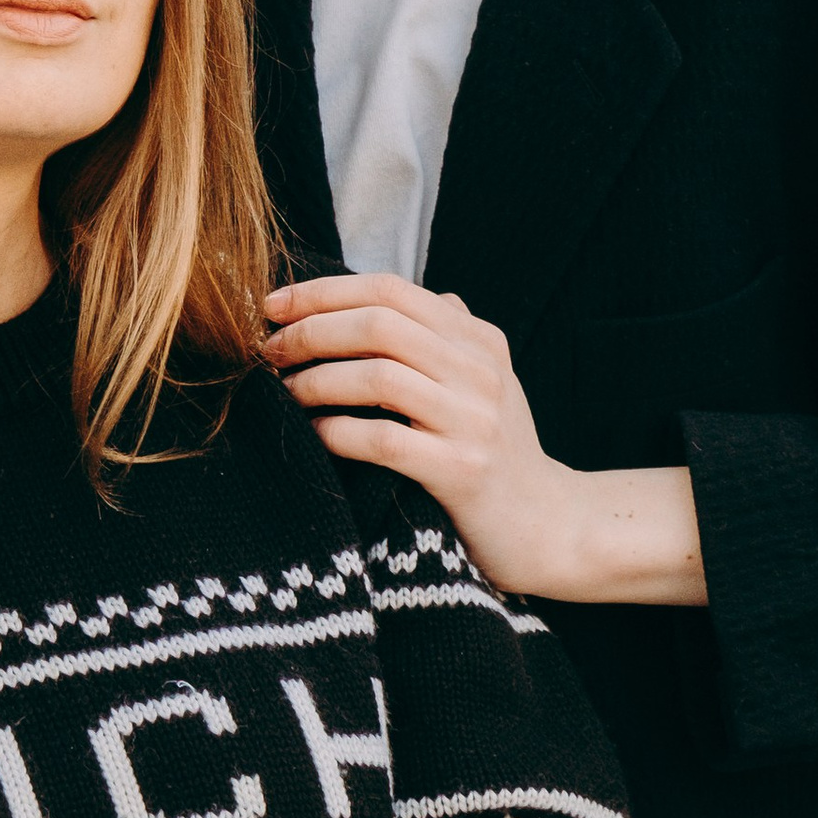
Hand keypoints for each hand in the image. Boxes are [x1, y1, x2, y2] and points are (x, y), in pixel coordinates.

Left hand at [262, 275, 704, 603]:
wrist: (549, 528)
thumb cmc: (498, 454)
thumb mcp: (481, 383)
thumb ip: (442, 337)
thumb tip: (394, 297)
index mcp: (479, 339)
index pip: (390, 289)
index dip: (323, 291)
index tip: (273, 306)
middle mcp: (480, 370)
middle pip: (378, 324)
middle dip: (310, 332)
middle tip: (268, 352)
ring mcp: (474, 420)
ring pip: (377, 375)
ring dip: (314, 381)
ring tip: (282, 393)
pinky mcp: (463, 471)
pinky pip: (383, 440)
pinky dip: (336, 432)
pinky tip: (312, 435)